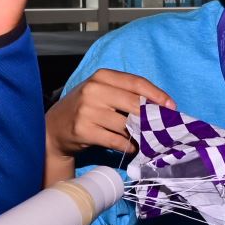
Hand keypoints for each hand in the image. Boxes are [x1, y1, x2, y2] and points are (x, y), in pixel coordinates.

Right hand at [46, 69, 173, 160]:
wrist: (54, 128)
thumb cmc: (85, 108)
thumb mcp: (101, 93)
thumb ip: (125, 94)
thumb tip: (159, 107)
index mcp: (101, 76)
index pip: (136, 82)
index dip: (157, 95)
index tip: (171, 106)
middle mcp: (93, 90)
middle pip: (134, 103)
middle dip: (151, 116)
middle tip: (162, 127)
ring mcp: (87, 111)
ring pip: (126, 124)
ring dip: (140, 134)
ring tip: (146, 139)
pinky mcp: (84, 130)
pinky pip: (116, 140)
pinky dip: (128, 145)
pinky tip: (132, 147)